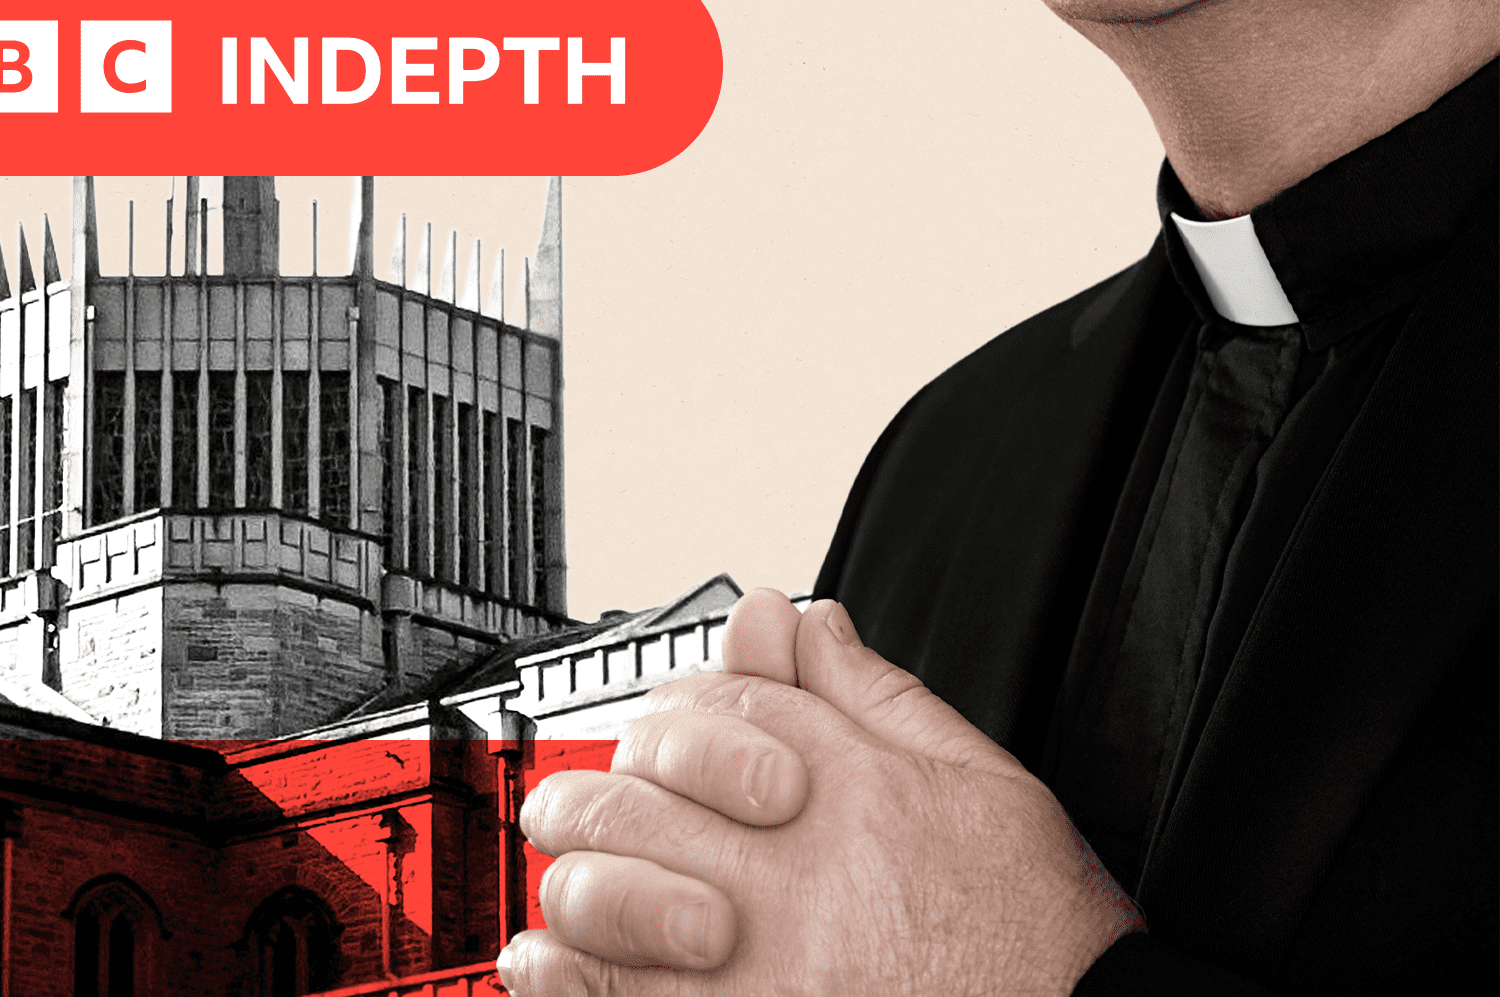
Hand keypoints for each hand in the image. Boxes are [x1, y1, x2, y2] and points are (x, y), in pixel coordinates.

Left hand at [499, 590, 1142, 995]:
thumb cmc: (1037, 935)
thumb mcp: (981, 782)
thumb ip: (878, 696)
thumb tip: (805, 622)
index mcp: (846, 787)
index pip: (715, 706)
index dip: (681, 711)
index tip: (669, 734)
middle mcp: (790, 868)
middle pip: (635, 793)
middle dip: (602, 791)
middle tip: (592, 807)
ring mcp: (758, 963)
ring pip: (604, 894)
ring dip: (577, 880)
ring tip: (575, 883)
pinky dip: (563, 977)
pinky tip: (546, 960)